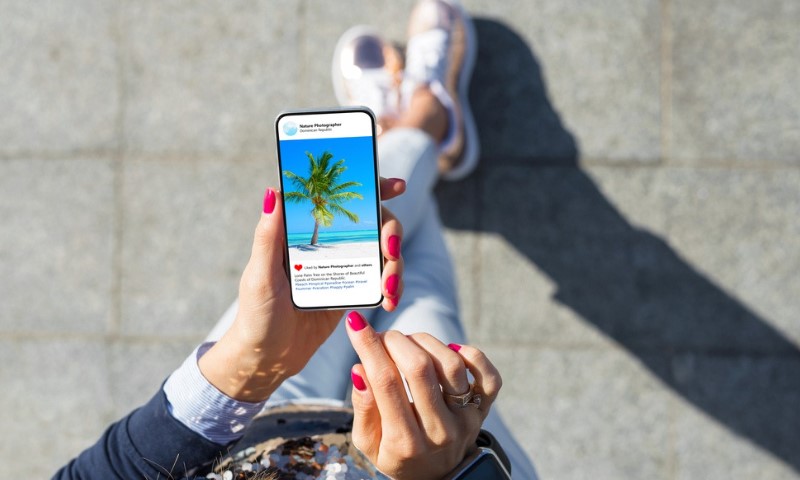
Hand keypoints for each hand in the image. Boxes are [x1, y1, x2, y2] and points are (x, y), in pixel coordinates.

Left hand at [198, 177, 406, 401]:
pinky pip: (381, 281)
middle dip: (392, 232)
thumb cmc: (256, 315)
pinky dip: (392, 288)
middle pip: (374, 223)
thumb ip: (268, 236)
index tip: (396, 186)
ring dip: (396, 265)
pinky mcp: (352, 291)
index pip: (340, 198)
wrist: (267, 359)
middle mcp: (327, 244)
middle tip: (391, 252)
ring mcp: (343, 267)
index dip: (371, 187)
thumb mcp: (260, 276)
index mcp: (303, 232)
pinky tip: (390, 300)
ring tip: (390, 289)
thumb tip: (274, 191)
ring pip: (383, 252)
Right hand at [345, 311, 502, 479]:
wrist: (436, 478)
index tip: (356, 323)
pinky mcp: (483, 410)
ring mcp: (465, 419)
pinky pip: (489, 376)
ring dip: (425, 342)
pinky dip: (471, 354)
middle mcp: (439, 431)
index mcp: (404, 442)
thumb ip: (362, 408)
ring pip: (451, 365)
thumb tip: (359, 369)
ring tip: (409, 343)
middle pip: (419, 368)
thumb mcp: (368, 443)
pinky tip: (449, 349)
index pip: (386, 382)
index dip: (369, 347)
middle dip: (395, 341)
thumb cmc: (396, 454)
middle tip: (383, 337)